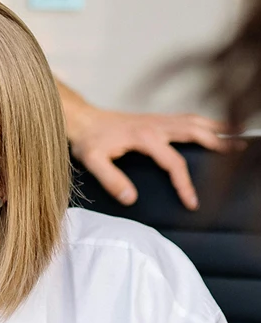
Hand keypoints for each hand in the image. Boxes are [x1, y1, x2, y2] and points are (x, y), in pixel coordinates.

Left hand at [65, 102, 225, 211]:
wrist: (82, 119)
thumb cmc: (88, 140)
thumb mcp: (92, 161)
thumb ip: (110, 179)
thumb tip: (131, 198)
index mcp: (145, 137)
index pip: (174, 163)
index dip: (185, 184)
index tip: (193, 203)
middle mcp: (157, 125)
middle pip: (196, 133)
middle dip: (219, 145)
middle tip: (240, 154)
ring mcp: (159, 119)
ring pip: (195, 122)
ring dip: (218, 128)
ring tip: (240, 135)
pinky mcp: (157, 119)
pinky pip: (187, 119)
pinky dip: (205, 123)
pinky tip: (215, 128)